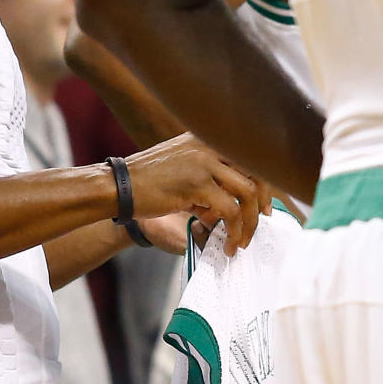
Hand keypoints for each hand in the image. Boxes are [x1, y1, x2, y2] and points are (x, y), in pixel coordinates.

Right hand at [126, 134, 269, 256]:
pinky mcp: (197, 184)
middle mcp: (208, 145)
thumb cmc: (146, 183)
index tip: (264, 205)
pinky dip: (234, 231)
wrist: (118, 187)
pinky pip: (230, 210)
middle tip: (262, 221)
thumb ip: (209, 181)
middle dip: (264, 201)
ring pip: (248, 192)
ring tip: (240, 241)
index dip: (264, 182)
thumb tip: (234, 206)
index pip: (249, 156)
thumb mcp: (182, 171)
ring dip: (250, 222)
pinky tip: (227, 244)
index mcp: (205, 139)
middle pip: (257, 170)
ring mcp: (204, 162)